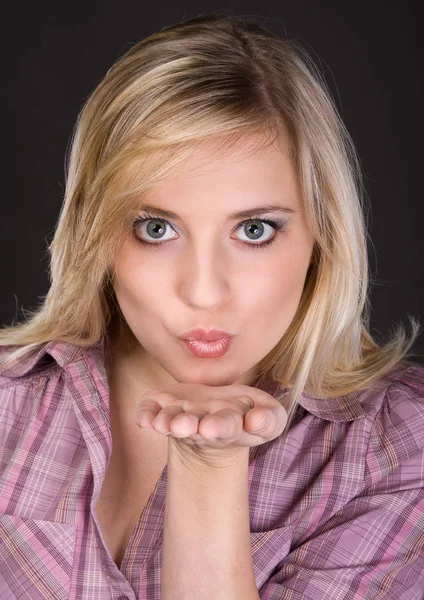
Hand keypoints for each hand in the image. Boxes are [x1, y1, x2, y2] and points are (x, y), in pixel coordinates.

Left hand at [135, 382, 287, 465]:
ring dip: (165, 422)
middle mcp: (201, 425)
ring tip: (163, 423)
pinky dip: (145, 413)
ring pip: (170, 421)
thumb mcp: (269, 415)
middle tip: (182, 426)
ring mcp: (179, 417)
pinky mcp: (162, 407)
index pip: (226, 427)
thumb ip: (269, 418)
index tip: (211, 426)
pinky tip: (142, 418)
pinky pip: (149, 411)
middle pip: (194, 427)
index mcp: (230, 426)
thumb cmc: (245, 415)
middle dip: (188, 426)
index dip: (219, 426)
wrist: (215, 421)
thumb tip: (256, 420)